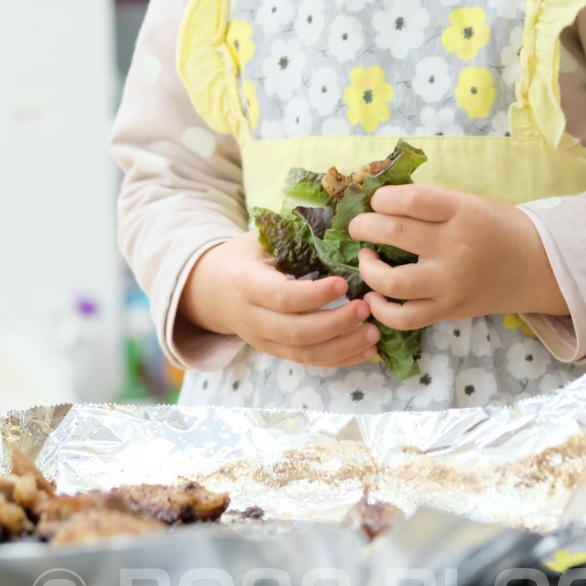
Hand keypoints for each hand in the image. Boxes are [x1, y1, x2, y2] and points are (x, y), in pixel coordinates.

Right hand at [179, 230, 380, 366]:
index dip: (314, 295)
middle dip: (335, 324)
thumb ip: (290, 237)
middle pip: (296, 332)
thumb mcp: (257, 240)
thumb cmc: (242, 258)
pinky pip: (310, 362)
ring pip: (305, 354)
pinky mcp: (276, 352)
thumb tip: (337, 223)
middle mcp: (253, 319)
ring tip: (374, 334)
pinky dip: (340, 359)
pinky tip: (367, 351)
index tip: (343, 283)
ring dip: (343, 347)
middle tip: (366, 308)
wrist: (211, 290)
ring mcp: (264, 341)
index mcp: (246, 285)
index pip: (281, 297)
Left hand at [348, 184, 567, 330]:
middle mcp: (455, 247)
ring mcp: (451, 283)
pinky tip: (375, 297)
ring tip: (367, 258)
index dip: (382, 198)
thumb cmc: (500, 228)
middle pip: (393, 233)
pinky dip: (381, 310)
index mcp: (462, 212)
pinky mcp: (448, 310)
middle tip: (359, 226)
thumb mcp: (470, 202)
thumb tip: (380, 202)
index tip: (377, 201)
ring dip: (367, 268)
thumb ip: (431, 204)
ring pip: (392, 281)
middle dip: (364, 226)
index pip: (411, 199)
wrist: (539, 267)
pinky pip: (405, 318)